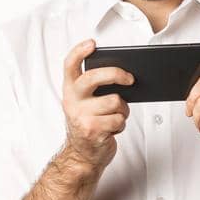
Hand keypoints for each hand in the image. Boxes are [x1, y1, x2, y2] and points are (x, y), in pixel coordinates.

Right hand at [61, 38, 132, 168]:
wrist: (82, 156)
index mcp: (70, 91)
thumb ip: (96, 89)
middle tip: (130, 79)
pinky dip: (121, 124)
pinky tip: (112, 129)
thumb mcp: (86, 104)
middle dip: (116, 74)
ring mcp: (81, 116)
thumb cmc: (90, 125)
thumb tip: (124, 76)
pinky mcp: (92, 130)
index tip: (92, 44)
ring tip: (115, 117)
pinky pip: (119, 119)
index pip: (70, 66)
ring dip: (122, 110)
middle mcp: (72, 101)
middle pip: (95, 77)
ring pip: (115, 101)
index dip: (79, 52)